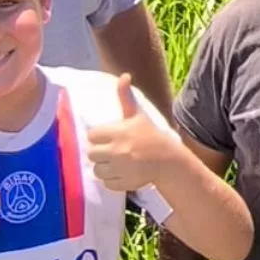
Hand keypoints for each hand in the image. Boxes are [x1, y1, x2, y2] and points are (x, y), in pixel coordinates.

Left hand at [86, 75, 178, 192]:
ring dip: (104, 167)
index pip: (92, 135)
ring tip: (116, 162)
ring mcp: (119, 168)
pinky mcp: (122, 183)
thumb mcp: (137, 115)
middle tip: (111, 150)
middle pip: (91, 153)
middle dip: (99, 152)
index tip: (107, 136)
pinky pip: (106, 183)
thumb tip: (124, 75)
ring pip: (97, 170)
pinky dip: (111, 179)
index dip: (99, 136)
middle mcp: (116, 151)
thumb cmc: (150, 135)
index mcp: (118, 132)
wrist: (167, 160)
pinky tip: (122, 172)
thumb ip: (126, 97)